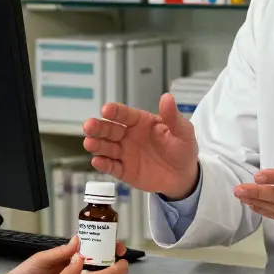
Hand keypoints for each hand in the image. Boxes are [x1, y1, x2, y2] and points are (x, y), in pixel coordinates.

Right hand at [83, 93, 198, 198]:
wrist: (184, 175)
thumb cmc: (182, 149)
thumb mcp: (183, 131)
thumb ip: (173, 116)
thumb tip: (167, 97)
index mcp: (141, 122)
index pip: (125, 114)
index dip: (115, 111)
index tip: (106, 109)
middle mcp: (128, 136)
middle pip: (110, 129)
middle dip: (98, 127)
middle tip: (89, 126)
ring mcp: (125, 153)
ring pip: (106, 147)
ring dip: (97, 145)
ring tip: (89, 143)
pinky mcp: (124, 170)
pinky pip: (111, 167)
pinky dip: (103, 164)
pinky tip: (97, 161)